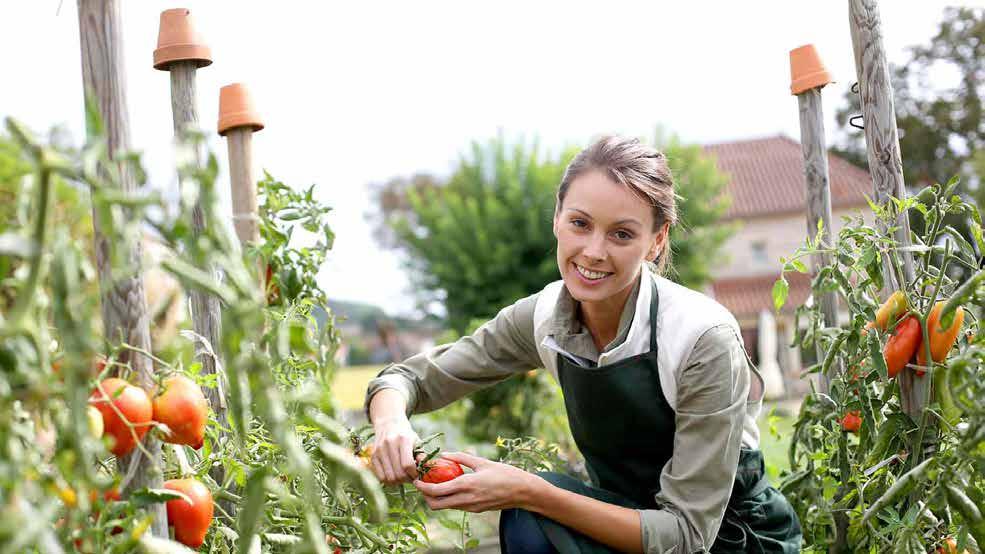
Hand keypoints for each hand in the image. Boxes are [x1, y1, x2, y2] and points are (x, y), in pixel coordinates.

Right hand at [370, 416, 419, 484]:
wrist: (388, 424)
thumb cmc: (405, 435)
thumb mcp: (416, 441)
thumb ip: (421, 455)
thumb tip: (426, 470)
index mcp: (403, 439)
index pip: (407, 464)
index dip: (414, 474)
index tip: (417, 474)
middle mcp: (389, 444)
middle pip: (398, 473)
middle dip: (407, 479)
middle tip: (411, 478)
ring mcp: (379, 450)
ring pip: (389, 477)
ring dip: (398, 482)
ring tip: (403, 477)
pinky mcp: (373, 456)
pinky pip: (380, 477)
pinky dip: (388, 481)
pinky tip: (394, 476)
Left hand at [413, 452, 542, 512]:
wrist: (523, 491)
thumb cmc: (504, 473)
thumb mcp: (482, 462)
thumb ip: (461, 457)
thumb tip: (444, 454)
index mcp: (466, 485)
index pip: (436, 491)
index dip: (423, 487)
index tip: (417, 480)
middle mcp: (466, 499)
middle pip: (436, 505)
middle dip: (425, 496)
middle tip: (423, 484)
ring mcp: (471, 507)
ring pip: (446, 507)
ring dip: (437, 498)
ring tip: (436, 484)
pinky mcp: (476, 510)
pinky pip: (457, 506)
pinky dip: (449, 499)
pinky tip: (452, 487)